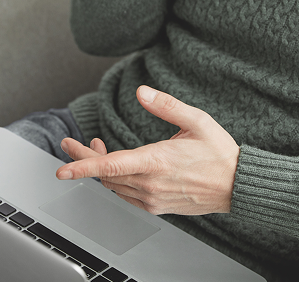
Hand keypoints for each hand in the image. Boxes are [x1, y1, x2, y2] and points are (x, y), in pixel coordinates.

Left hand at [55, 86, 239, 215]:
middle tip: (70, 144)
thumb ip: (166, 105)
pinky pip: (126, 195)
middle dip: (84, 159)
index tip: (62, 168)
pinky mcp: (157, 206)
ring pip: (113, 186)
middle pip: (104, 175)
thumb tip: (142, 92)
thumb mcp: (197, 121)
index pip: (110, 166)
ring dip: (100, 168)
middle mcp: (151, 184)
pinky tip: (117, 166)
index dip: (82, 166)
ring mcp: (152, 198)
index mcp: (157, 162)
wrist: (236, 186)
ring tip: (96, 147)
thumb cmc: (220, 154)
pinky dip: (115, 180)